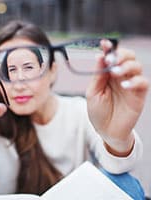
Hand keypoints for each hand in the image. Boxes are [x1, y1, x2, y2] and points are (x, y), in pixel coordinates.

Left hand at [86, 39, 148, 154]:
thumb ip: (97, 76)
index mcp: (107, 74)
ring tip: (116, 72)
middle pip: (127, 57)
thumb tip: (99, 56)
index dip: (109, 48)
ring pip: (136, 66)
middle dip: (120, 54)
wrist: (106, 131)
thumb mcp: (93, 93)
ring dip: (126, 66)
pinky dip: (135, 81)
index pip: (111, 57)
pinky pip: (142, 82)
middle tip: (112, 60)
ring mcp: (131, 84)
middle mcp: (120, 76)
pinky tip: (125, 86)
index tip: (104, 43)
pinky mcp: (139, 94)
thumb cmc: (98, 111)